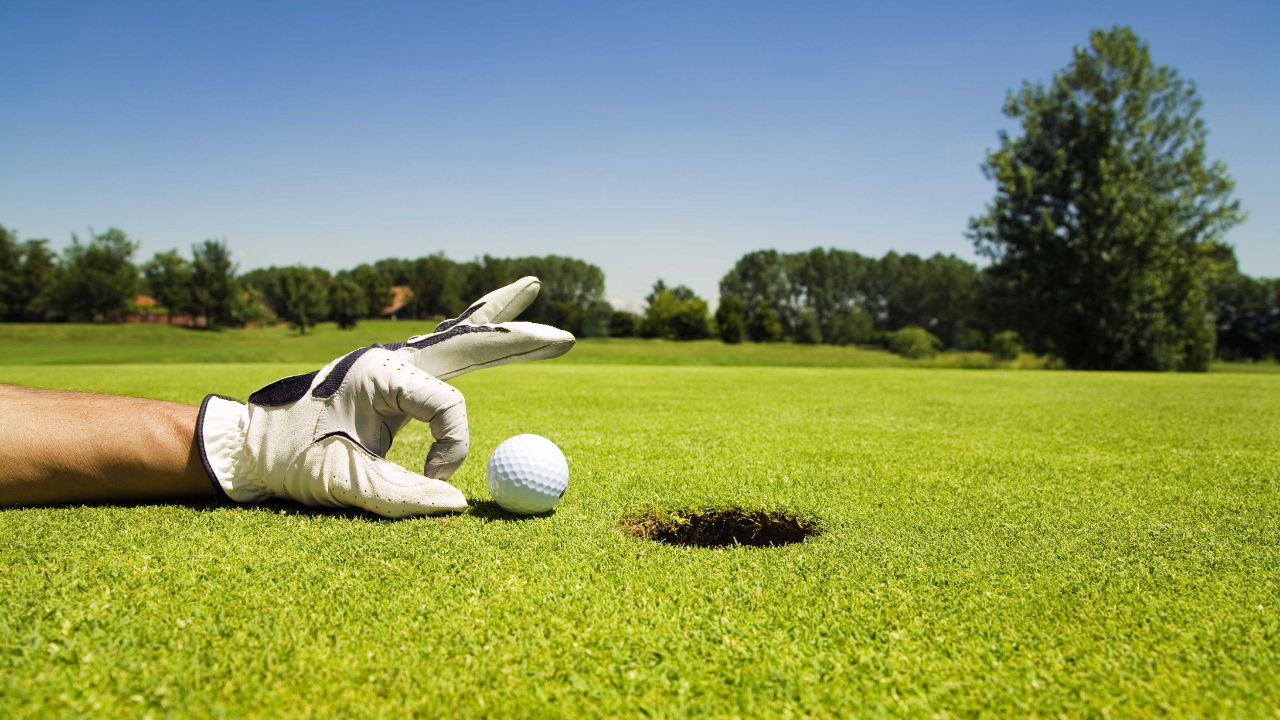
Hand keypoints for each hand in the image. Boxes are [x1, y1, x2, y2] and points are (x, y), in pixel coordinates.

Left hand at [197, 277, 573, 517]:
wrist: (246, 446)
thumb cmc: (289, 461)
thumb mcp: (344, 483)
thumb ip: (402, 495)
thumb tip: (459, 505)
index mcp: (382, 373)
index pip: (448, 408)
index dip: (451, 451)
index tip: (431, 484)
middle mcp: (390, 357)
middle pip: (469, 336)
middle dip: (517, 334)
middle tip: (565, 336)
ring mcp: (388, 362)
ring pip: (455, 331)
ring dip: (494, 314)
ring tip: (530, 286)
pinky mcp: (385, 376)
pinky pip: (439, 351)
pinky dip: (468, 336)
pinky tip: (482, 323)